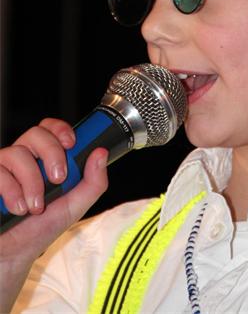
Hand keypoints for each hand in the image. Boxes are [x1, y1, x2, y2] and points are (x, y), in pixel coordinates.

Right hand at [0, 118, 108, 310]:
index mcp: (45, 158)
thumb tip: (102, 153)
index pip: (50, 128)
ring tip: (36, 206)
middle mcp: (24, 158)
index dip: (60, 129)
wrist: (14, 255)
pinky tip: (18, 209)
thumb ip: (93, 181)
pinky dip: (12, 192)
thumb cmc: (41, 228)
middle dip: (51, 153)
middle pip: (35, 133)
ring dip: (32, 181)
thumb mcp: (75, 206)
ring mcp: (4, 168)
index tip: (71, 144)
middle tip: (58, 178)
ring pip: (17, 153)